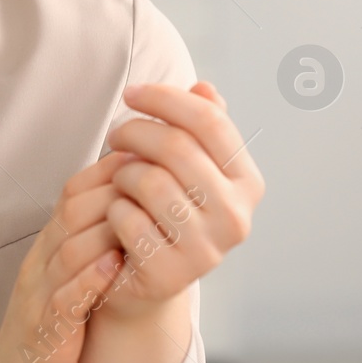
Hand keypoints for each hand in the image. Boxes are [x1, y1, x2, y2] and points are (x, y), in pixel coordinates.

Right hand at [0, 150, 134, 362]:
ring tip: (138, 221)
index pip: (72, 196)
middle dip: (112, 193)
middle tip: (151, 182)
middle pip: (70, 214)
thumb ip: (85, 246)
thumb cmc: (43, 336)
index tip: (143, 158)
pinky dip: (89, 281)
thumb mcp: (61, 280)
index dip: (108, 173)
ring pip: (68, 251)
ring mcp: (39, 299)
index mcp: (46, 252)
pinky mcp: (45, 336)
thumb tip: (121, 208)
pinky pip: (65, 302)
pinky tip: (112, 268)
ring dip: (105, 232)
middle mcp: (40, 267)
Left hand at [97, 80, 265, 315]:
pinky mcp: (171, 273)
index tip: (132, 93)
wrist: (144, 275)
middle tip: (115, 135)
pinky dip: (114, 208)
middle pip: (177, 146)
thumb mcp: (186, 165)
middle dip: (135, 131)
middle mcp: (237, 217)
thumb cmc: (163, 208)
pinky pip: (127, 217)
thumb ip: (199, 126)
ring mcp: (208, 249)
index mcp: (247, 183)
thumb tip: (205, 87)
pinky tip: (119, 214)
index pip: (211, 121)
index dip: (166, 98)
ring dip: (123, 173)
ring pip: (150, 181)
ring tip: (121, 179)